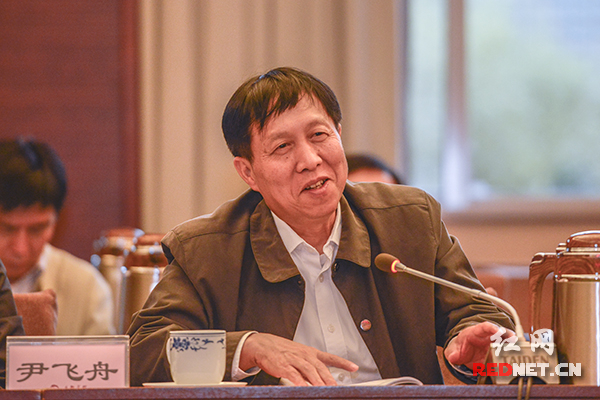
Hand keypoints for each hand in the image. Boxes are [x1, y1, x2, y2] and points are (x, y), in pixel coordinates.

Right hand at [239, 332, 357, 385]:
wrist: (264, 345)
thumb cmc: (284, 352)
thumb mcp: (302, 355)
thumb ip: (313, 367)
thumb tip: (325, 379)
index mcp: (311, 353)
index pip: (330, 357)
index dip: (343, 363)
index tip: (354, 367)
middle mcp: (305, 355)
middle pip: (320, 368)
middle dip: (330, 379)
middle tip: (337, 389)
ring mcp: (294, 360)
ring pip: (309, 371)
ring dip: (317, 382)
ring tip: (323, 391)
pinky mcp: (283, 365)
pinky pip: (293, 374)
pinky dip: (299, 382)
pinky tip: (302, 387)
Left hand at [444, 322, 514, 368]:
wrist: (464, 352)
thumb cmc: (461, 346)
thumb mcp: (454, 350)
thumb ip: (453, 353)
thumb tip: (453, 357)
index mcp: (475, 332)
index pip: (485, 326)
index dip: (492, 328)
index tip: (498, 330)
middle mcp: (488, 336)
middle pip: (500, 332)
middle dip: (508, 335)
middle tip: (514, 340)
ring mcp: (495, 344)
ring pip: (507, 341)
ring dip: (514, 345)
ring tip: (521, 349)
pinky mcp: (499, 353)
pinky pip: (508, 353)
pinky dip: (514, 355)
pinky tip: (519, 359)